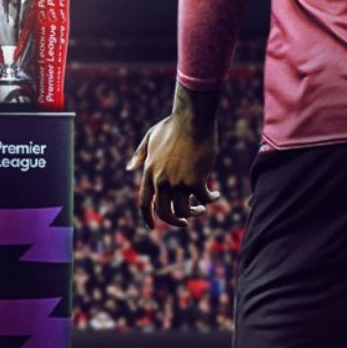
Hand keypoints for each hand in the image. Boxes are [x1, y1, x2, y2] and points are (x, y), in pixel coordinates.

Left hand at [128, 86, 221, 228]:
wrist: (192, 120)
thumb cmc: (173, 127)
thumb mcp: (151, 138)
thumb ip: (140, 154)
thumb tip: (129, 168)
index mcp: (149, 171)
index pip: (144, 202)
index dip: (147, 217)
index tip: (151, 227)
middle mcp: (161, 180)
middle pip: (164, 213)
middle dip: (174, 222)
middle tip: (184, 222)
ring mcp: (177, 182)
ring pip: (184, 211)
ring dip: (195, 213)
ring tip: (202, 208)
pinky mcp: (195, 180)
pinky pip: (203, 199)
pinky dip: (211, 199)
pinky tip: (217, 194)